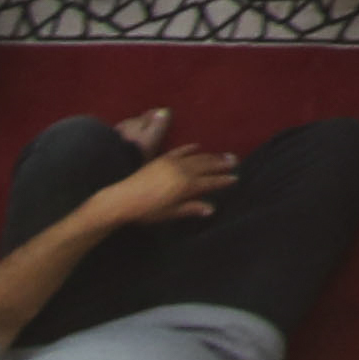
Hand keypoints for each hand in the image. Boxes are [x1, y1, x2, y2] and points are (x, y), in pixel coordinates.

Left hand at [91, 145, 239, 229]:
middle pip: (207, 166)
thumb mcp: (170, 213)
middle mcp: (183, 171)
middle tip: (235, 160)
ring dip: (211, 156)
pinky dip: (190, 148)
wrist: (123, 199)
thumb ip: (191, 208)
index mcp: (187, 185)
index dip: (223, 180)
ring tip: (222, 155)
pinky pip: (180, 150)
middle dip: (221, 164)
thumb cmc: (147, 211)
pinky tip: (197, 146)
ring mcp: (173, 162)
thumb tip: (211, 208)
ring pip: (197, 157)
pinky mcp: (162, 158)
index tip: (235, 178)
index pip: (210, 182)